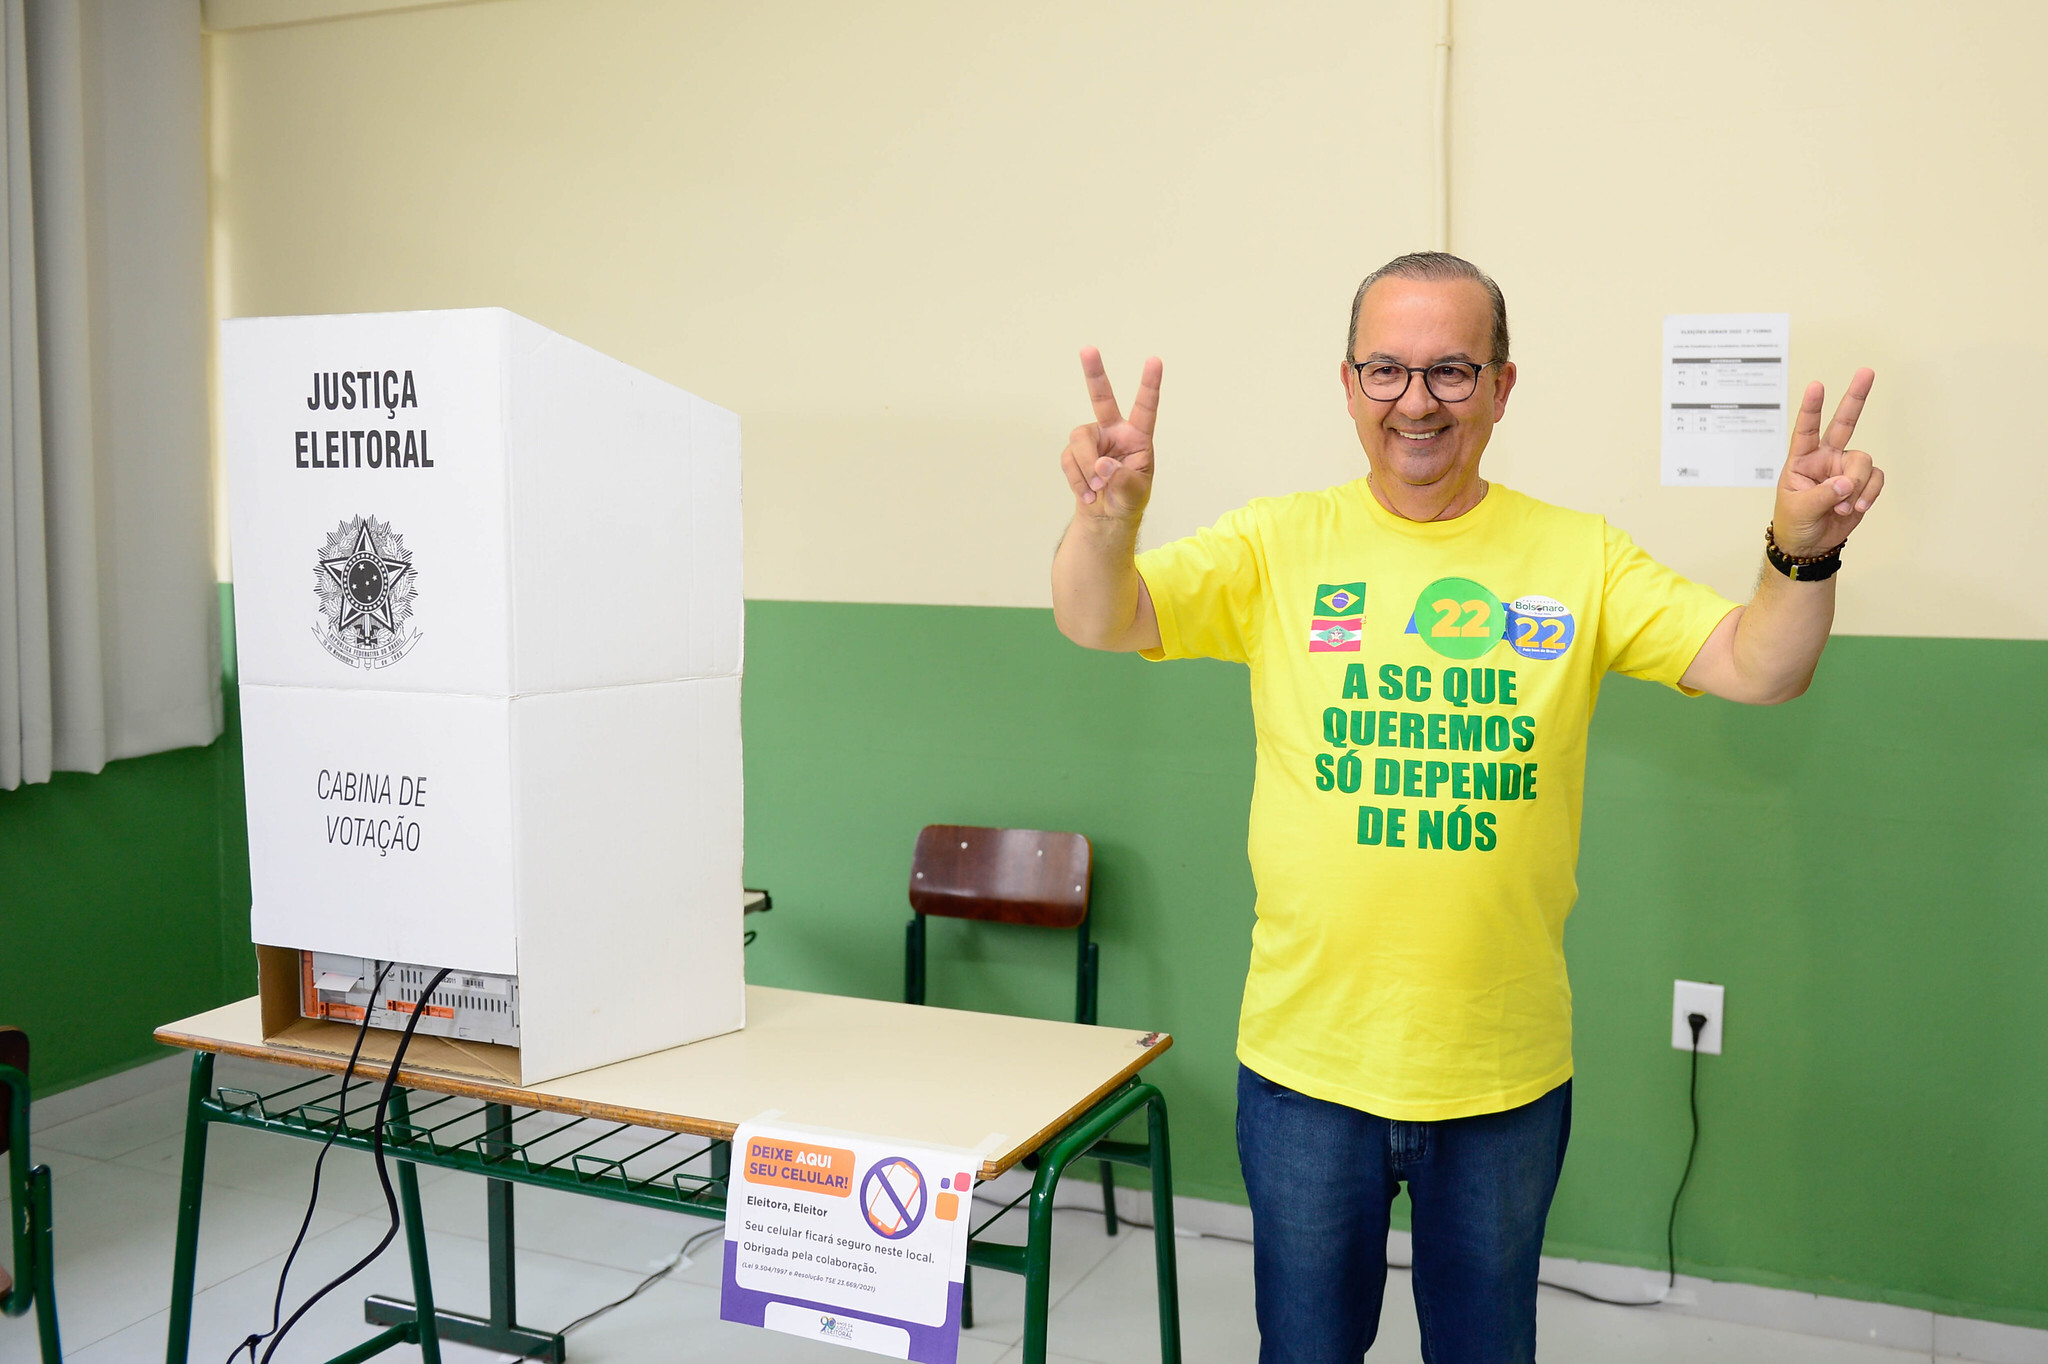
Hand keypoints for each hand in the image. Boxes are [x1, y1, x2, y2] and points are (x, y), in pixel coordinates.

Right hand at [1061, 347, 1160, 521]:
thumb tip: (1101, 464)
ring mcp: (1092, 440)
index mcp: (1137, 436)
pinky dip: (1078, 481)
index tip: (1155, 360)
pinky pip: (1069, 461)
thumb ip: (1121, 478)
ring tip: (1096, 489)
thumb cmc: (1128, 498)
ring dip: (1085, 467)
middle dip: (1094, 374)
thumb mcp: (1134, 491)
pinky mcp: (1074, 452)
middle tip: (1087, 349)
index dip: (1149, 384)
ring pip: (1079, 440)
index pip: (1144, 407)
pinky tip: (1088, 495)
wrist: (1107, 516)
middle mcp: (1114, 431)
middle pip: (1101, 397)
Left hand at [1773, 369, 1883, 556]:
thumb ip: (1822, 495)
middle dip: (1855, 397)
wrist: (1810, 544)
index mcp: (1802, 459)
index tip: (1816, 386)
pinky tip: (1856, 507)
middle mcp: (1826, 457)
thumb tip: (1846, 483)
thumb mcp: (1799, 509)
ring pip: (1863, 462)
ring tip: (1843, 507)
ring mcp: (1845, 468)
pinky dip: (1869, 494)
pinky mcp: (1862, 483)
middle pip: (1844, 422)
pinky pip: (1876, 478)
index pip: (1806, 429)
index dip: (1811, 408)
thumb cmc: (1795, 522)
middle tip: (1866, 371)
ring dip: (1857, 486)